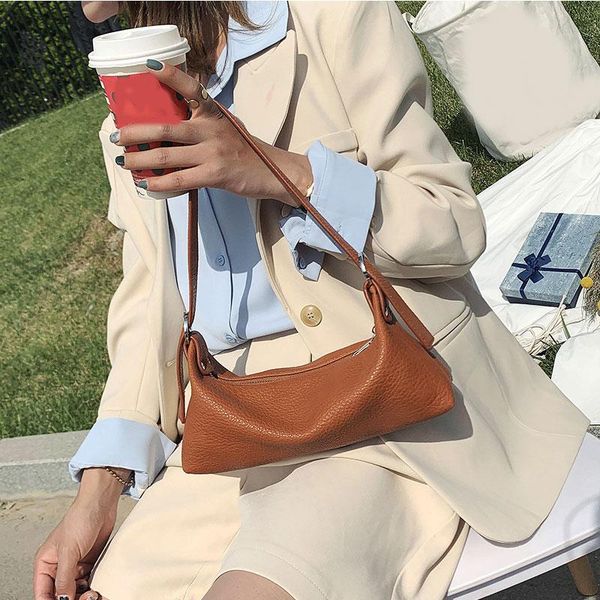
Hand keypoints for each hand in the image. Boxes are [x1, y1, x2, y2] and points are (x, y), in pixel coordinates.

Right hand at [33, 467, 128, 599]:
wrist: (101, 504)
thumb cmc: (80, 519)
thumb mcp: (69, 551)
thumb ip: (64, 578)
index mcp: (45, 564)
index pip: (43, 593)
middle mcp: (58, 567)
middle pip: (60, 594)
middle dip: (71, 599)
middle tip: (86, 597)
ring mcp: (74, 566)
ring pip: (75, 591)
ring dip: (84, 595)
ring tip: (93, 593)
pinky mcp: (88, 563)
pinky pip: (88, 582)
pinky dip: (93, 587)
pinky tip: (98, 588)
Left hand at [112, 59, 312, 206]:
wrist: (273, 172)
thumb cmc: (246, 151)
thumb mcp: (227, 127)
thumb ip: (203, 122)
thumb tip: (170, 125)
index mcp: (214, 114)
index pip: (192, 89)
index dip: (172, 76)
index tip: (151, 67)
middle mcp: (211, 129)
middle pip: (165, 126)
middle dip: (135, 132)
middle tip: (116, 135)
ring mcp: (212, 152)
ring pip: (166, 155)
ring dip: (140, 159)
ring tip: (124, 162)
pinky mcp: (214, 174)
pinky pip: (179, 179)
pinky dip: (159, 182)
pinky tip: (145, 184)